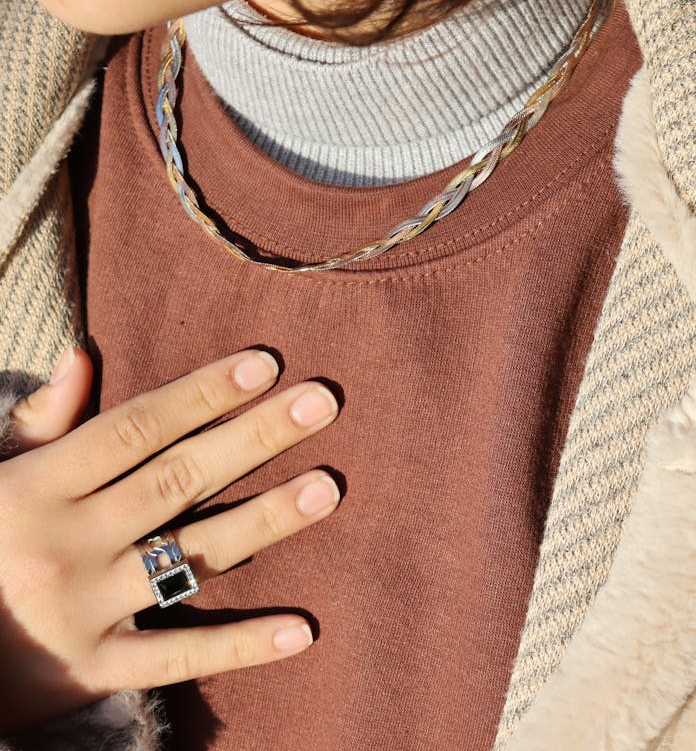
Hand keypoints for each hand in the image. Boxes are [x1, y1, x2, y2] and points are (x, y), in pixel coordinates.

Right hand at [0, 346, 340, 732]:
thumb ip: (39, 423)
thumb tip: (83, 354)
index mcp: (37, 487)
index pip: (138, 427)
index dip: (204, 393)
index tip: (265, 365)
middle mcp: (67, 542)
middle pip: (180, 478)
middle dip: (255, 437)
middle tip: (321, 403)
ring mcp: (84, 609)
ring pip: (192, 556)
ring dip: (267, 521)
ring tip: (327, 488)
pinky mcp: (94, 671)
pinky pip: (177, 657)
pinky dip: (241, 646)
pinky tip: (302, 630)